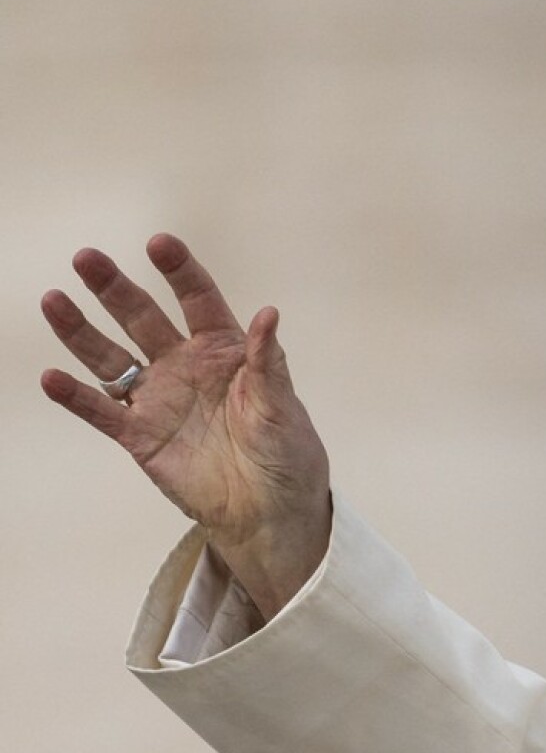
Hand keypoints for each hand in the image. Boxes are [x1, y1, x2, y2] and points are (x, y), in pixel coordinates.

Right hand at [41, 234, 330, 616]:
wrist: (271, 510)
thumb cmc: (287, 452)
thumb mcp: (282, 406)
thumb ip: (268, 362)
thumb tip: (268, 313)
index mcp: (225, 350)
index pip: (199, 300)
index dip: (180, 271)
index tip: (159, 243)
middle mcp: (185, 366)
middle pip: (143, 318)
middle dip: (116, 288)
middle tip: (86, 257)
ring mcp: (159, 399)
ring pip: (112, 358)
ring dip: (82, 331)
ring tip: (54, 300)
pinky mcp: (140, 436)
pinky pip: (102, 412)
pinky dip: (76, 396)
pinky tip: (51, 377)